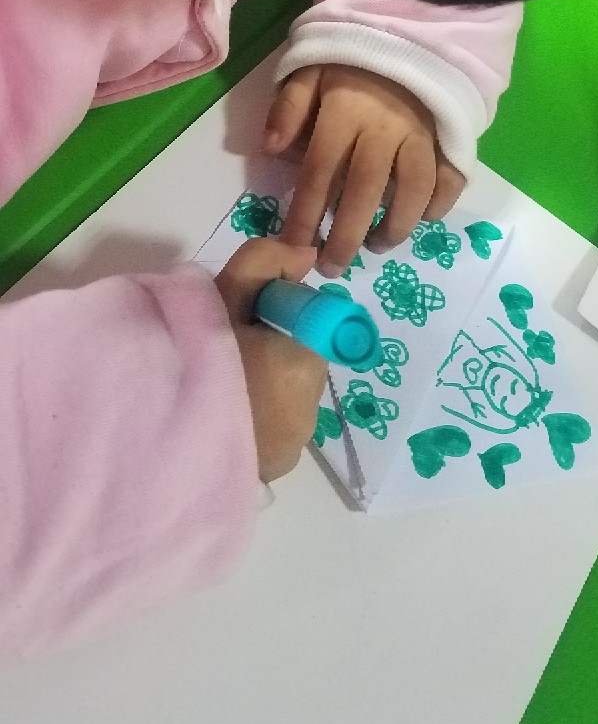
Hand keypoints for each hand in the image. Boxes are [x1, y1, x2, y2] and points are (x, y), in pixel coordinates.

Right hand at [216, 238, 327, 483]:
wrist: (159, 456)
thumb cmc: (195, 364)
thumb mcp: (224, 296)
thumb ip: (265, 262)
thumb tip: (307, 255)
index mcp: (307, 361)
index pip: (306, 322)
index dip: (270, 315)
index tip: (237, 323)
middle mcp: (311, 407)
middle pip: (293, 358)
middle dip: (265, 349)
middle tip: (217, 354)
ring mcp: (294, 443)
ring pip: (282, 394)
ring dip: (258, 385)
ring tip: (213, 390)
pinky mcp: (275, 468)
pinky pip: (271, 430)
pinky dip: (252, 420)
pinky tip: (217, 420)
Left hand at [263, 65, 465, 275]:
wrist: (410, 29)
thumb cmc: (350, 59)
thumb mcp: (309, 68)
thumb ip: (289, 108)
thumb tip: (269, 150)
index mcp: (345, 111)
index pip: (319, 171)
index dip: (305, 213)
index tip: (294, 246)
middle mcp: (386, 127)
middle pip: (365, 190)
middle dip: (347, 236)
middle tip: (333, 267)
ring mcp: (422, 133)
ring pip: (413, 190)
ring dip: (394, 226)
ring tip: (375, 247)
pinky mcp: (448, 136)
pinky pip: (451, 178)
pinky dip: (438, 204)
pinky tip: (420, 220)